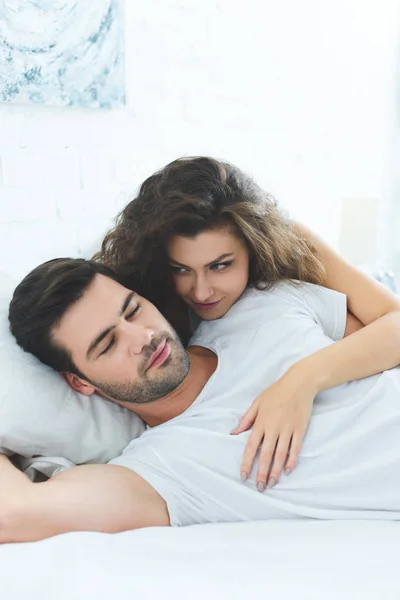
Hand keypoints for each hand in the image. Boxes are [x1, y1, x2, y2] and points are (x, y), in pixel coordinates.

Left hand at [231, 368, 316, 489]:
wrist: (299, 383)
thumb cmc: (276, 392)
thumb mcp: (258, 402)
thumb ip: (246, 419)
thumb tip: (234, 433)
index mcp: (261, 422)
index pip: (251, 446)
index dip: (246, 462)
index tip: (243, 476)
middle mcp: (273, 427)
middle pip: (265, 454)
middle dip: (261, 473)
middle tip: (259, 487)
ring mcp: (288, 429)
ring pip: (280, 454)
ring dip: (275, 471)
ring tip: (271, 484)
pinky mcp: (300, 429)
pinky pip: (295, 448)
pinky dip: (292, 460)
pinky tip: (288, 471)